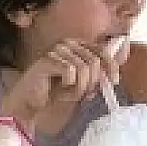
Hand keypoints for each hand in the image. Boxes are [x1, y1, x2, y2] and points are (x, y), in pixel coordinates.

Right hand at [0, 39, 119, 123]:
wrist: (32, 101)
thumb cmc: (56, 91)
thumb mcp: (82, 84)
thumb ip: (96, 77)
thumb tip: (112, 75)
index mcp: (77, 45)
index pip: (101, 50)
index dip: (111, 65)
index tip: (114, 81)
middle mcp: (68, 44)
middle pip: (94, 60)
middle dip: (93, 81)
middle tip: (86, 93)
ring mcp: (57, 50)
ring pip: (84, 67)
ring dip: (81, 86)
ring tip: (72, 94)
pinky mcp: (47, 60)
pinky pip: (70, 71)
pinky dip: (71, 85)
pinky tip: (62, 89)